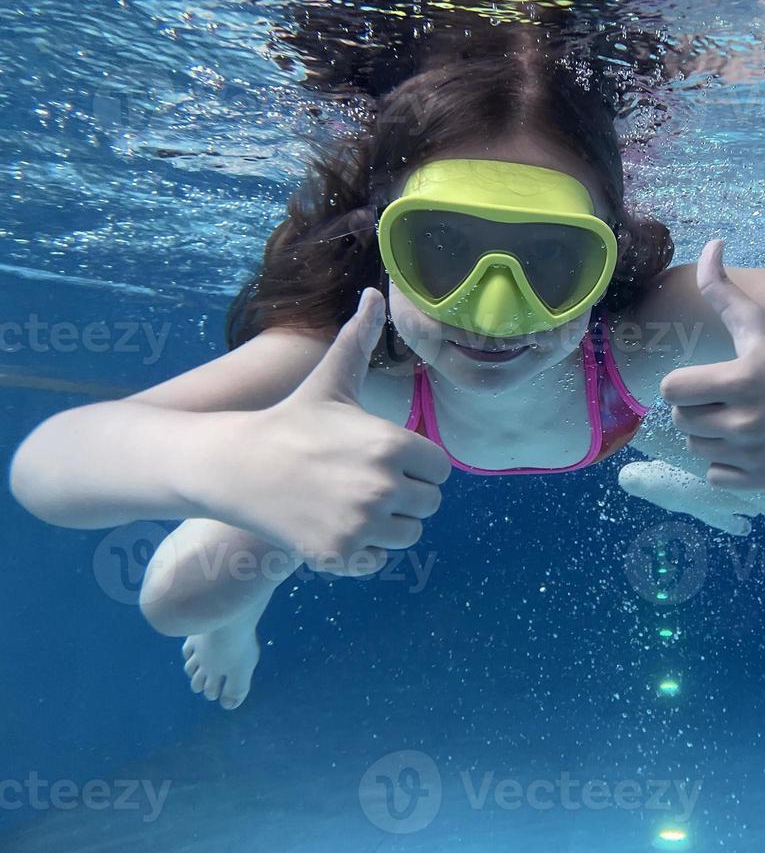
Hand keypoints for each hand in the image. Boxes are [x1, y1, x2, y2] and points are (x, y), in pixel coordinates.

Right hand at [194, 289, 450, 574]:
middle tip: (363, 481)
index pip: (440, 470)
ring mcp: (362, 524)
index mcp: (393, 445)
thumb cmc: (292, 419)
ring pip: (408, 535)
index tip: (382, 457)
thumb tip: (376, 292)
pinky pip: (379, 560)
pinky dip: (364, 551)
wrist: (236, 466)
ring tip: (351, 502)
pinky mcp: (340, 554)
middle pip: (428, 504)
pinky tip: (336, 526)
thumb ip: (360, 338)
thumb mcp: (331, 379)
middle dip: (405, 494)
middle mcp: (384, 487)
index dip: (415, 464)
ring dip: (387, 524)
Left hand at [660, 241, 764, 491]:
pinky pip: (715, 475)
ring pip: (696, 449)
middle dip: (696, 408)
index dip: (684, 382)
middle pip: (681, 422)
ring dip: (709, 435)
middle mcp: (751, 420)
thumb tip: (710, 244)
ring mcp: (760, 452)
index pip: (671, 390)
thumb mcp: (755, 319)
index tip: (707, 378)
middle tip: (725, 398)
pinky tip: (750, 443)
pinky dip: (726, 463)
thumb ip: (721, 287)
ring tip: (738, 418)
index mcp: (743, 379)